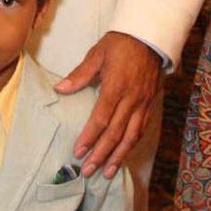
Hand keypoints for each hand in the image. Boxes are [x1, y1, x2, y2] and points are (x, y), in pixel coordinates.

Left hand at [56, 31, 160, 177]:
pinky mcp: (150, 105)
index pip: (101, 118)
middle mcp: (131, 98)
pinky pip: (141, 130)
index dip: (90, 137)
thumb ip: (80, 74)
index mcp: (116, 86)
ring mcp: (143, 103)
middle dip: (101, 154)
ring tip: (106, 172)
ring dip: (118, 156)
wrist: (150, 37)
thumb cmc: (120, 45)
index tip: (78, 151)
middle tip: (88, 170)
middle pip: (115, 132)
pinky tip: (122, 155)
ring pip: (131, 136)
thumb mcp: (97, 54)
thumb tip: (60, 89)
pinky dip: (131, 145)